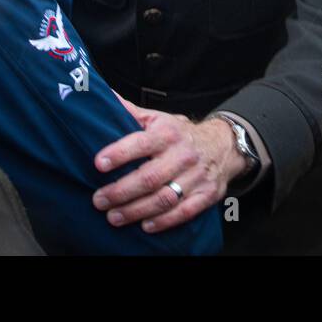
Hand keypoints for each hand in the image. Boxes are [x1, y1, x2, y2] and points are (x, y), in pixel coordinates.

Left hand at [91, 99, 244, 233]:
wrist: (223, 145)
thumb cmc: (180, 134)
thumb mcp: (157, 118)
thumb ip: (129, 111)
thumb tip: (103, 96)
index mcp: (167, 133)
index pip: (140, 143)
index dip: (118, 154)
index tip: (98, 164)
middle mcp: (182, 154)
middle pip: (149, 177)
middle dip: (121, 191)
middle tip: (98, 200)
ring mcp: (196, 176)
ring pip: (164, 198)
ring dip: (136, 211)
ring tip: (113, 217)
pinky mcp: (206, 195)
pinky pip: (184, 212)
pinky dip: (164, 222)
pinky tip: (145, 226)